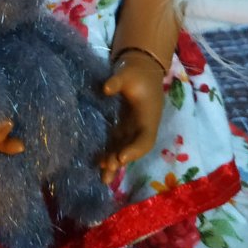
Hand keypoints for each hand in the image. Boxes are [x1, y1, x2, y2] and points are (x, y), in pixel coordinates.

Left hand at [100, 51, 165, 183]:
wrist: (142, 68)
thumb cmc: (137, 72)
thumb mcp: (128, 72)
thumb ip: (117, 81)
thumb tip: (106, 88)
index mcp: (148, 117)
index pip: (145, 139)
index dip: (134, 150)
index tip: (121, 157)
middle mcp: (142, 127)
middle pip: (134, 149)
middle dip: (121, 161)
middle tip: (106, 170)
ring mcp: (133, 128)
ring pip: (125, 149)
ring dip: (115, 163)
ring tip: (103, 179)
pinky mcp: (124, 126)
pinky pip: (117, 144)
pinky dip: (110, 154)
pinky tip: (99, 164)